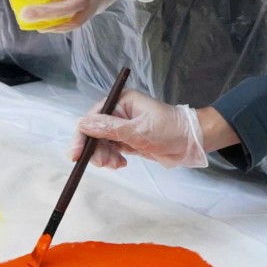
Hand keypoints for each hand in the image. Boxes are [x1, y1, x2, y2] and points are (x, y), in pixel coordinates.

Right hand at [72, 90, 207, 169]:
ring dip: (104, 156)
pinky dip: (112, 158)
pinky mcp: (128, 140)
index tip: (76, 155)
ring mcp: (123, 127)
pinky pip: (111, 150)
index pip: (93, 117)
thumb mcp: (138, 130)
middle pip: (94, 132)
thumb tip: (82, 124)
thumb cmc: (169, 130)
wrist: (190, 142)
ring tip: (116, 164)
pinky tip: (121, 164)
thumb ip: (109, 128)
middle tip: (104, 164)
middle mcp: (119, 112)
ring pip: (101, 143)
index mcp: (121, 101)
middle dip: (95, 150)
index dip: (82, 136)